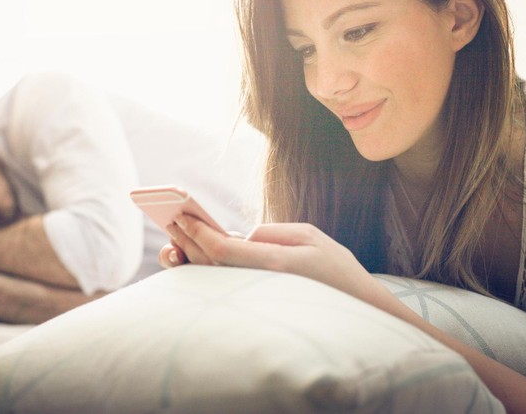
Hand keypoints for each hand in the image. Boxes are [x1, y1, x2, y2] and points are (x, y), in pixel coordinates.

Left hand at [161, 215, 379, 302]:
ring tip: (173, 238)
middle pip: (211, 264)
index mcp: (274, 265)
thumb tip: (241, 238)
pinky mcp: (257, 303)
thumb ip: (271, 233)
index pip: (223, 250)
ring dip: (190, 257)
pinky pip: (225, 286)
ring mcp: (257, 297)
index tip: (181, 216)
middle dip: (187, 240)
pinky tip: (191, 257)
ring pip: (214, 278)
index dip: (198, 232)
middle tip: (167, 219)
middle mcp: (260, 285)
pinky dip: (205, 270)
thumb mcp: (309, 237)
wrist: (359, 310)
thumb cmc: (336, 268)